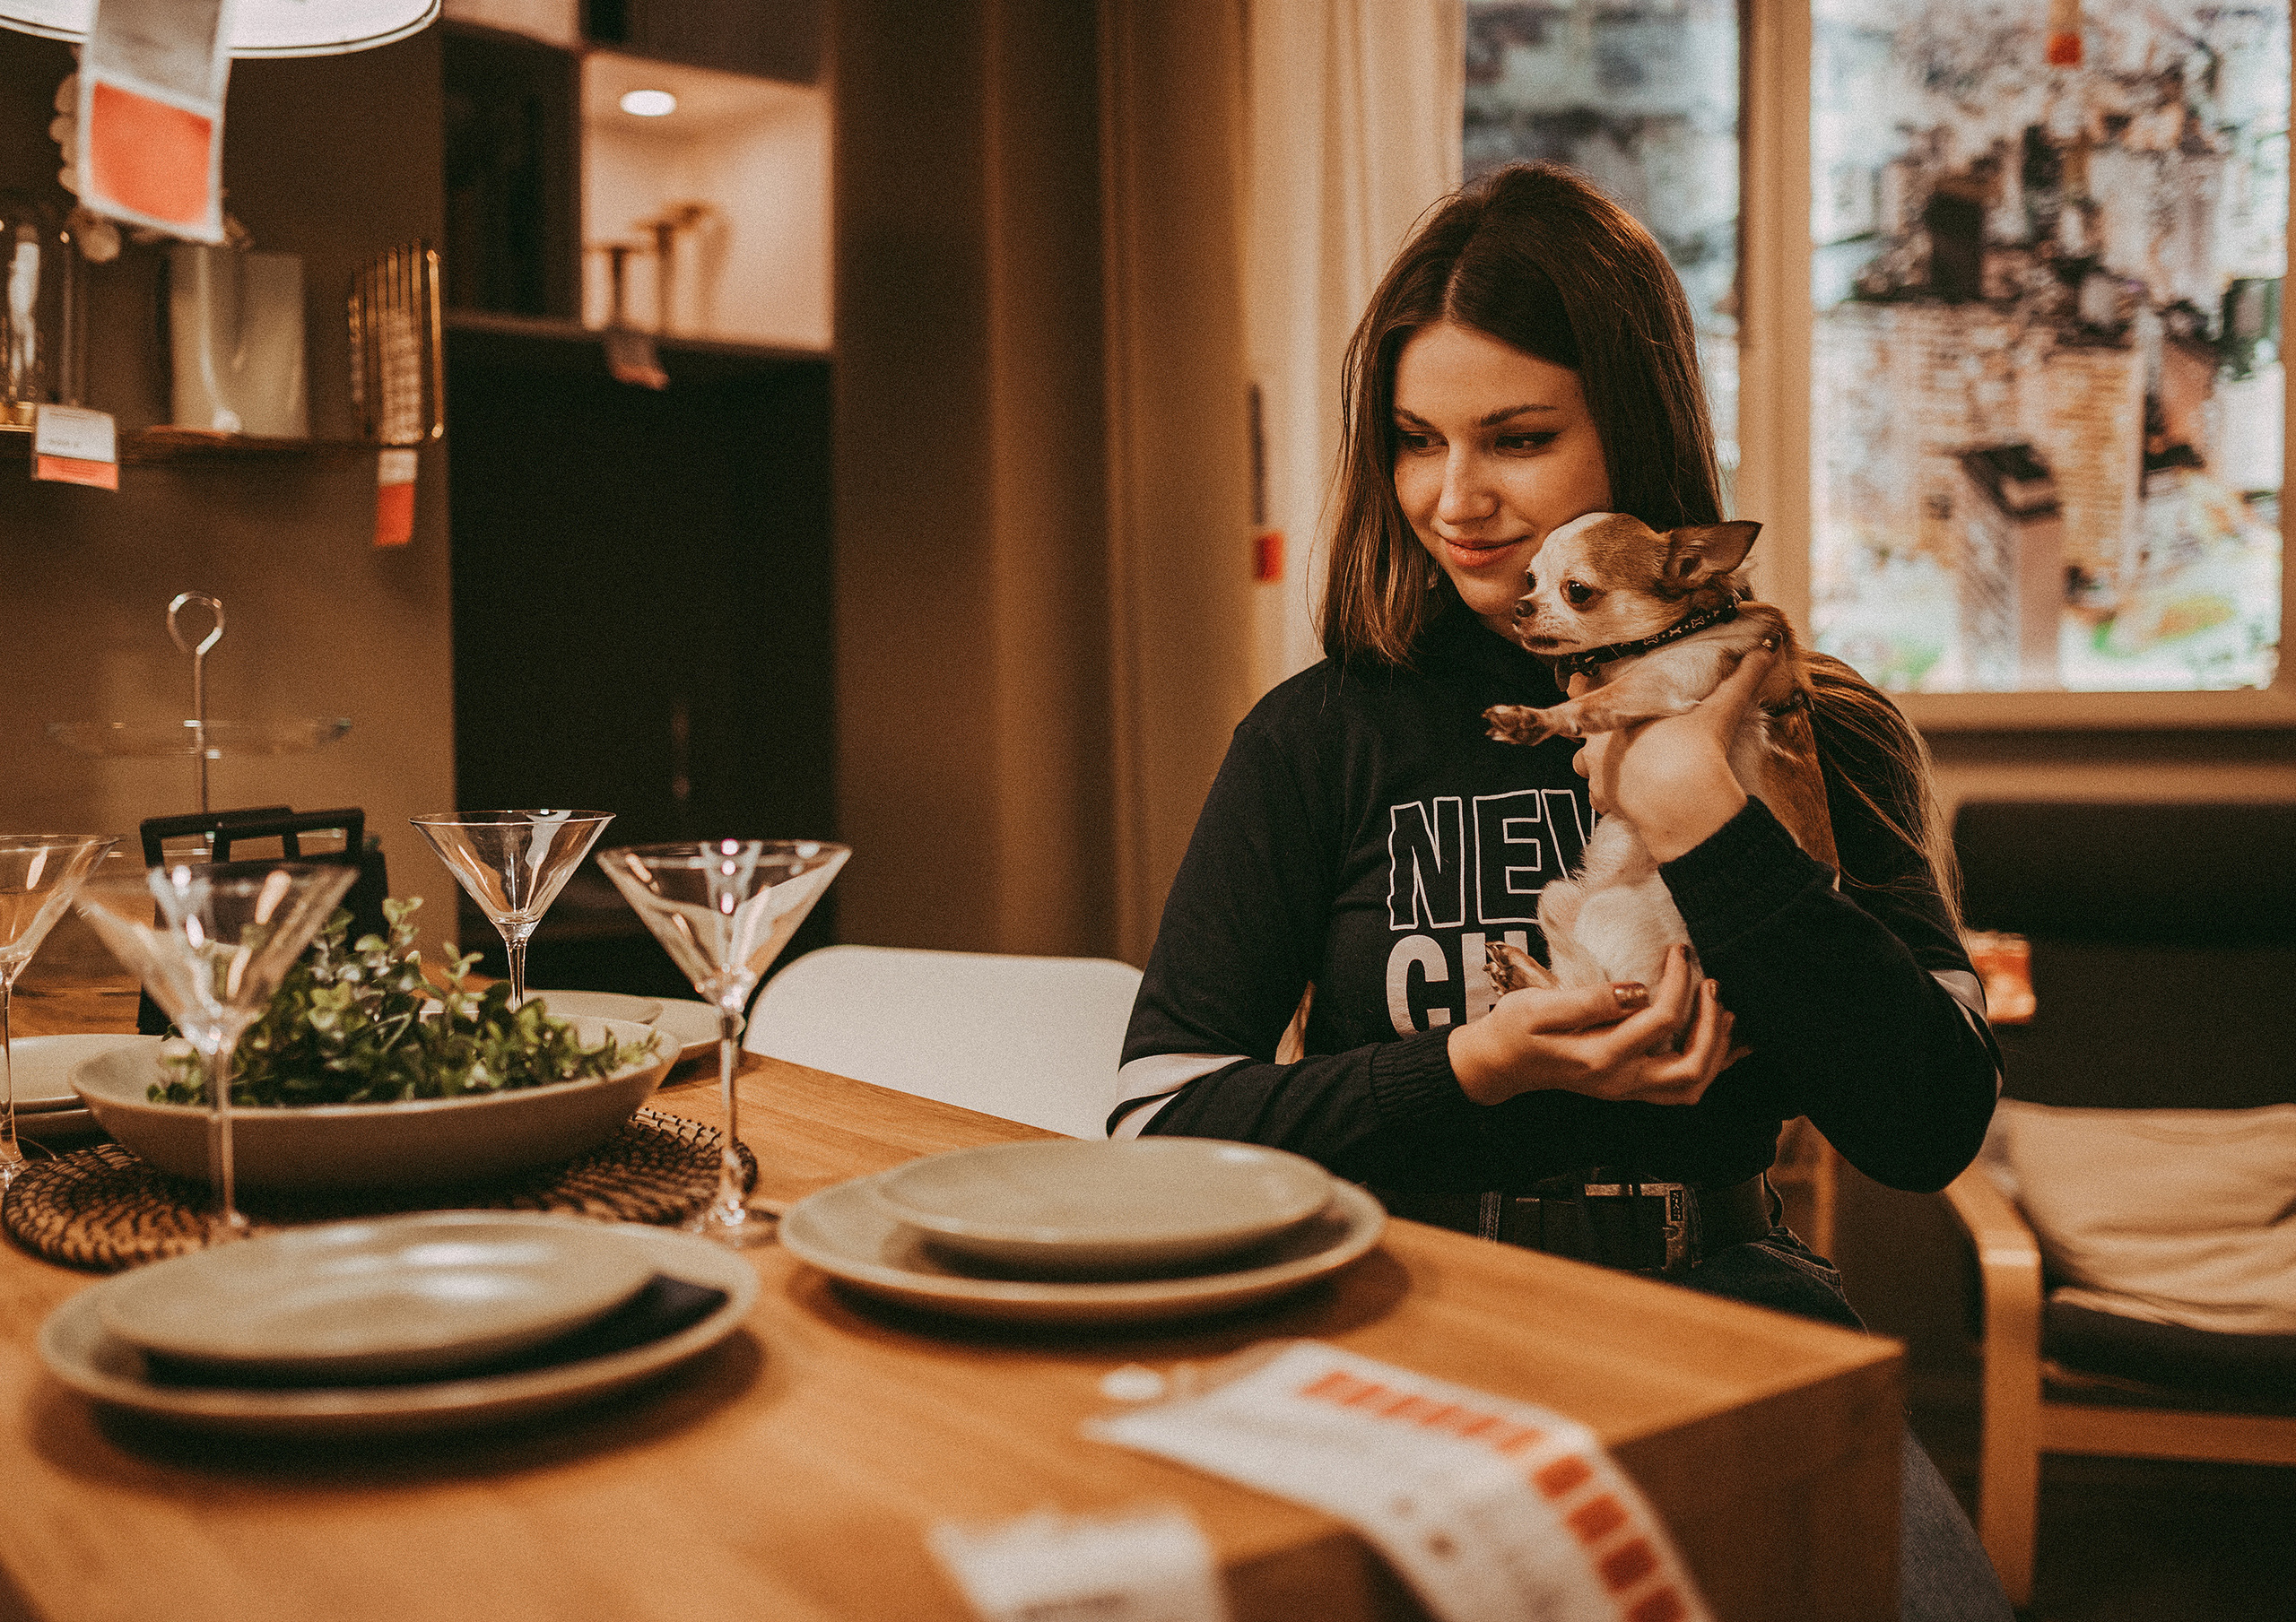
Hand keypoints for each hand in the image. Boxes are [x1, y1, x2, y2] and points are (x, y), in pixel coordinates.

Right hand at [1447, 945, 1746, 1105]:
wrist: (1499, 1063)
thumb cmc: (1515, 1029)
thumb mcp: (1540, 1006)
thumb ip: (1590, 1000)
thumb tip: (1637, 990)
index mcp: (1601, 1057)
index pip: (1660, 1021)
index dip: (1678, 982)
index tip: (1678, 950)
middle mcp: (1621, 1081)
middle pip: (1691, 1067)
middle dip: (1712, 1025)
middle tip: (1711, 984)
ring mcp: (1627, 1088)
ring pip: (1692, 1086)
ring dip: (1718, 1050)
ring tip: (1724, 1010)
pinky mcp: (1629, 1086)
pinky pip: (1682, 1087)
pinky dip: (1710, 1065)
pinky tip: (1724, 1040)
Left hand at [1573, 641, 1777, 860]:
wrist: (1685, 799)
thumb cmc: (1696, 748)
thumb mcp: (1722, 707)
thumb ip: (1743, 677)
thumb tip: (1768, 648)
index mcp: (1617, 712)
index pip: (1584, 690)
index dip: (1584, 687)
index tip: (1582, 684)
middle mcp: (1596, 741)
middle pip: (1583, 732)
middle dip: (1600, 732)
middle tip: (1622, 734)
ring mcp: (1597, 773)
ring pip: (1585, 766)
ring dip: (1600, 765)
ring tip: (1624, 765)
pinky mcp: (1604, 801)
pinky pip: (1598, 798)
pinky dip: (1609, 797)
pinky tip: (1630, 793)